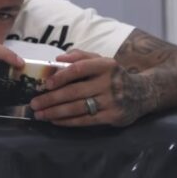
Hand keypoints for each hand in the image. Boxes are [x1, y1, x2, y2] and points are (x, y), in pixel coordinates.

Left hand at [29, 50, 155, 126]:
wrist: (142, 93)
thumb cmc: (113, 76)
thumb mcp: (101, 61)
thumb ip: (80, 56)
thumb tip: (58, 58)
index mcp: (105, 65)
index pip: (79, 69)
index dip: (61, 76)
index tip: (45, 84)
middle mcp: (109, 82)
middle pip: (74, 92)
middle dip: (51, 99)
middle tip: (34, 103)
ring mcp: (111, 101)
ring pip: (78, 108)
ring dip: (55, 112)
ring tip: (40, 114)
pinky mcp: (112, 117)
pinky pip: (86, 120)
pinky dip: (68, 121)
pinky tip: (55, 120)